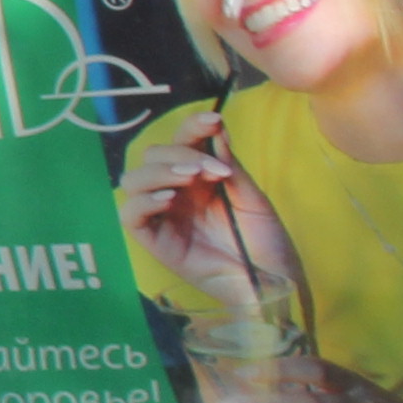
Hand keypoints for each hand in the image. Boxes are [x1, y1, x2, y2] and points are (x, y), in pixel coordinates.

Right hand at [117, 101, 287, 323]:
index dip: (191, 126)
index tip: (213, 120)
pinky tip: (170, 199)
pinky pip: (130, 215)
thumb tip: (216, 130)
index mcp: (198, 180)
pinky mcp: (153, 241)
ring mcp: (162, 217)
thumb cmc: (265, 242)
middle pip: (152, 156)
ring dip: (161, 171)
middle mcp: (175, 193)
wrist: (272, 282)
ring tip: (192, 178)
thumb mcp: (252, 197)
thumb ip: (230, 166)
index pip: (181, 142)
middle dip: (179, 152)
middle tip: (211, 169)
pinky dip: (144, 201)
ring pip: (133, 180)